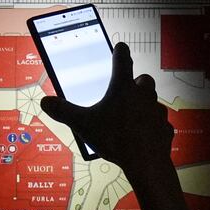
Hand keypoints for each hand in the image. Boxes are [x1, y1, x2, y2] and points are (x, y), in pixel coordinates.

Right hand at [40, 43, 186, 209]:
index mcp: (122, 87)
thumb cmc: (114, 139)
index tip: (120, 47)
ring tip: (132, 114)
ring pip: (153, 101)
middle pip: (143, 79)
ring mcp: (156, 111)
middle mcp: (143, 95)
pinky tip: (144, 134)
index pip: (122, 60)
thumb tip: (45, 102)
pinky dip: (152, 125)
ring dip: (144, 104)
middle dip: (136, 82)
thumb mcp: (83, 124)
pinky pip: (159, 123)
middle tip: (127, 89)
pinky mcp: (164, 128)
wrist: (145, 162)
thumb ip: (63, 112)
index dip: (120, 52)